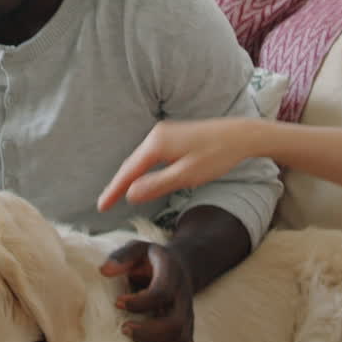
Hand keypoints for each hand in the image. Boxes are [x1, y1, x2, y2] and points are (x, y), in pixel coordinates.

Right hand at [97, 119, 253, 211]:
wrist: (239, 135)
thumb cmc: (217, 155)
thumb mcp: (187, 175)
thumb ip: (158, 184)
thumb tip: (130, 194)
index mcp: (157, 144)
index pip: (129, 171)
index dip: (114, 190)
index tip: (101, 207)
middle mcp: (156, 135)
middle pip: (131, 164)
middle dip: (117, 184)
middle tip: (104, 205)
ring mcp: (164, 133)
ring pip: (140, 159)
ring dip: (129, 177)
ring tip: (116, 195)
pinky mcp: (172, 136)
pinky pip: (150, 155)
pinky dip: (141, 169)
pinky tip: (140, 179)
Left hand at [100, 241, 194, 341]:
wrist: (180, 266)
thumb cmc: (151, 260)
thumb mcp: (138, 248)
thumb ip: (122, 256)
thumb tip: (104, 271)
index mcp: (171, 275)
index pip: (161, 293)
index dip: (139, 302)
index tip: (118, 302)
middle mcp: (183, 298)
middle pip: (174, 325)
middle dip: (147, 333)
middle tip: (124, 328)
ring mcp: (187, 316)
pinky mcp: (187, 329)